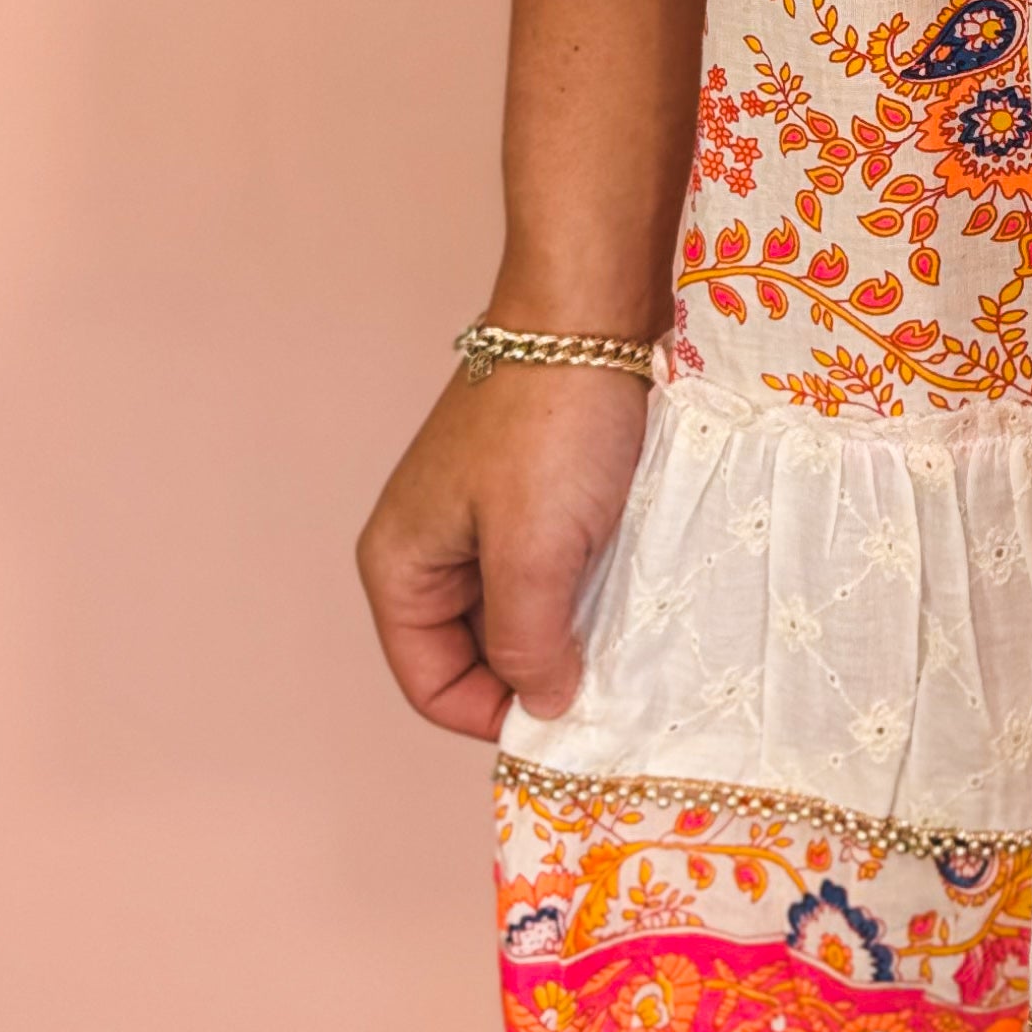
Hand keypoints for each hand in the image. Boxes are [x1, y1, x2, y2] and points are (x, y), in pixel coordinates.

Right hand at [356, 358, 650, 737]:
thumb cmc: (552, 430)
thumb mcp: (534, 552)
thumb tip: (540, 706)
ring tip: (624, 636)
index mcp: (400, 565)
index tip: (568, 717)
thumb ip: (527, 641)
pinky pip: (552, 571)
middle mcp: (431, 548)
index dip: (493, 714)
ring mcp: (482, 520)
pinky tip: (630, 592)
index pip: (431, 684)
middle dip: (536, 673)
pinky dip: (586, 590)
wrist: (591, 314)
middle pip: (474, 654)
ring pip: (520, 612)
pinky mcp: (533, 496)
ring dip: (569, 631)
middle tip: (607, 680)